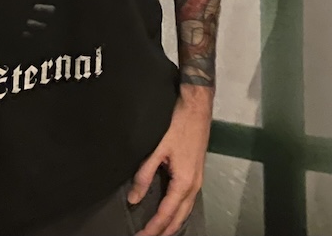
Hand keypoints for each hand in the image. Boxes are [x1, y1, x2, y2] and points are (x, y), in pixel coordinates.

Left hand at [129, 84, 213, 235]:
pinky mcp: (197, 173)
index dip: (152, 228)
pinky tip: (171, 212)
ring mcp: (198, 179)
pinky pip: (188, 201)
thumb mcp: (159, 150)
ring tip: (158, 232)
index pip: (166, 214)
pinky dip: (179, 212)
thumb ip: (145, 175)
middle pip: (179, 218)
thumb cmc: (180, 125)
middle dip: (164, 232)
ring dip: (172, 224)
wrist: (198, 107)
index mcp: (184, 182)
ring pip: (185, 211)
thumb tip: (134, 198)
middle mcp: (194, 184)